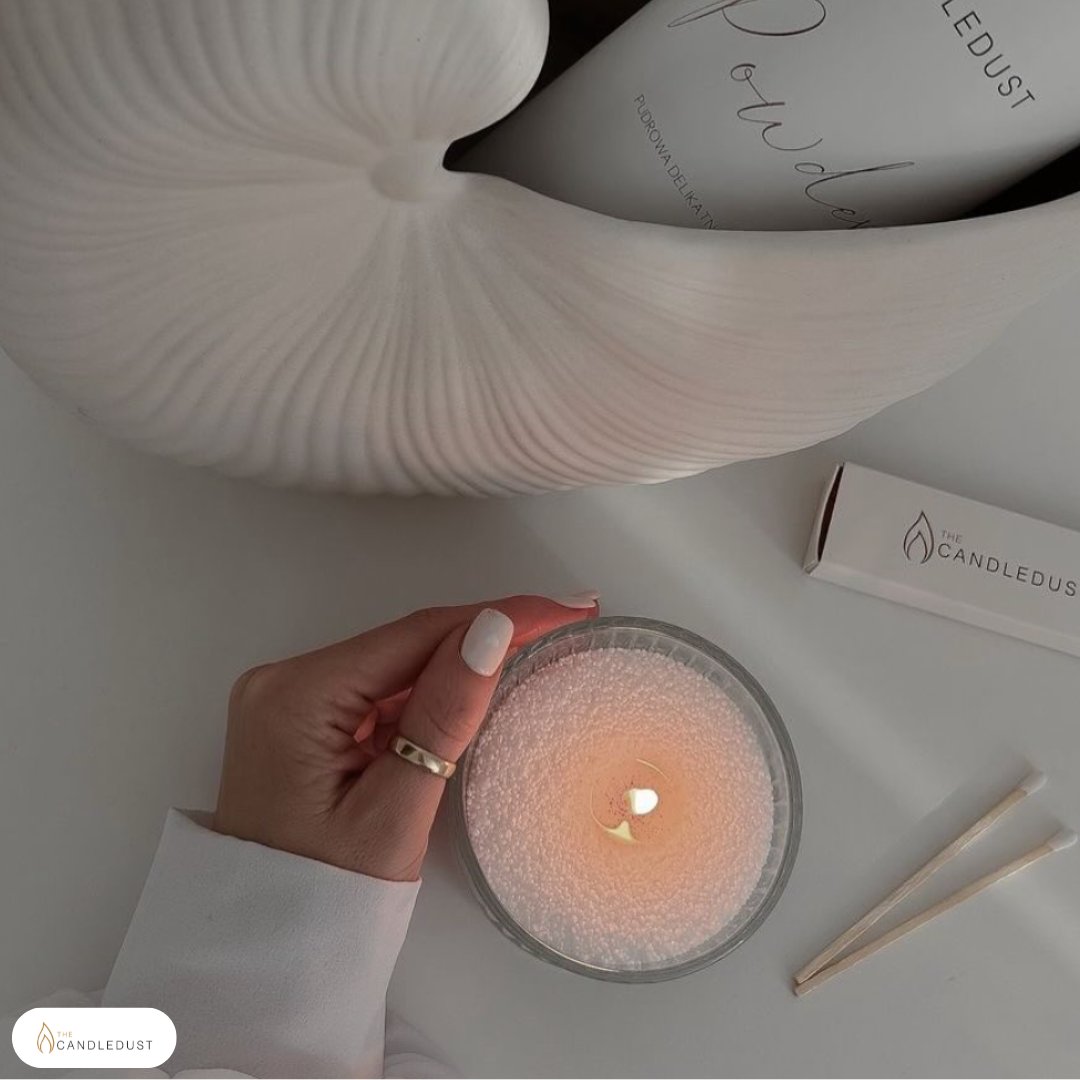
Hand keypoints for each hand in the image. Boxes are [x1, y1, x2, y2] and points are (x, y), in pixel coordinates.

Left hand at [213, 594, 598, 880]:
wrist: (264, 955)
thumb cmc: (325, 899)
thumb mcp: (394, 814)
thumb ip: (442, 718)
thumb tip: (490, 631)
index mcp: (297, 696)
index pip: (415, 635)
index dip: (496, 616)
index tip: (566, 608)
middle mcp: (284, 681)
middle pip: (405, 643)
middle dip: (485, 633)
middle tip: (565, 620)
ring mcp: (290, 700)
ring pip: (396, 665)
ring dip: (462, 661)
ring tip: (537, 644)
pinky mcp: (302, 720)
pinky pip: (379, 691)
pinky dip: (429, 693)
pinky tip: (475, 687)